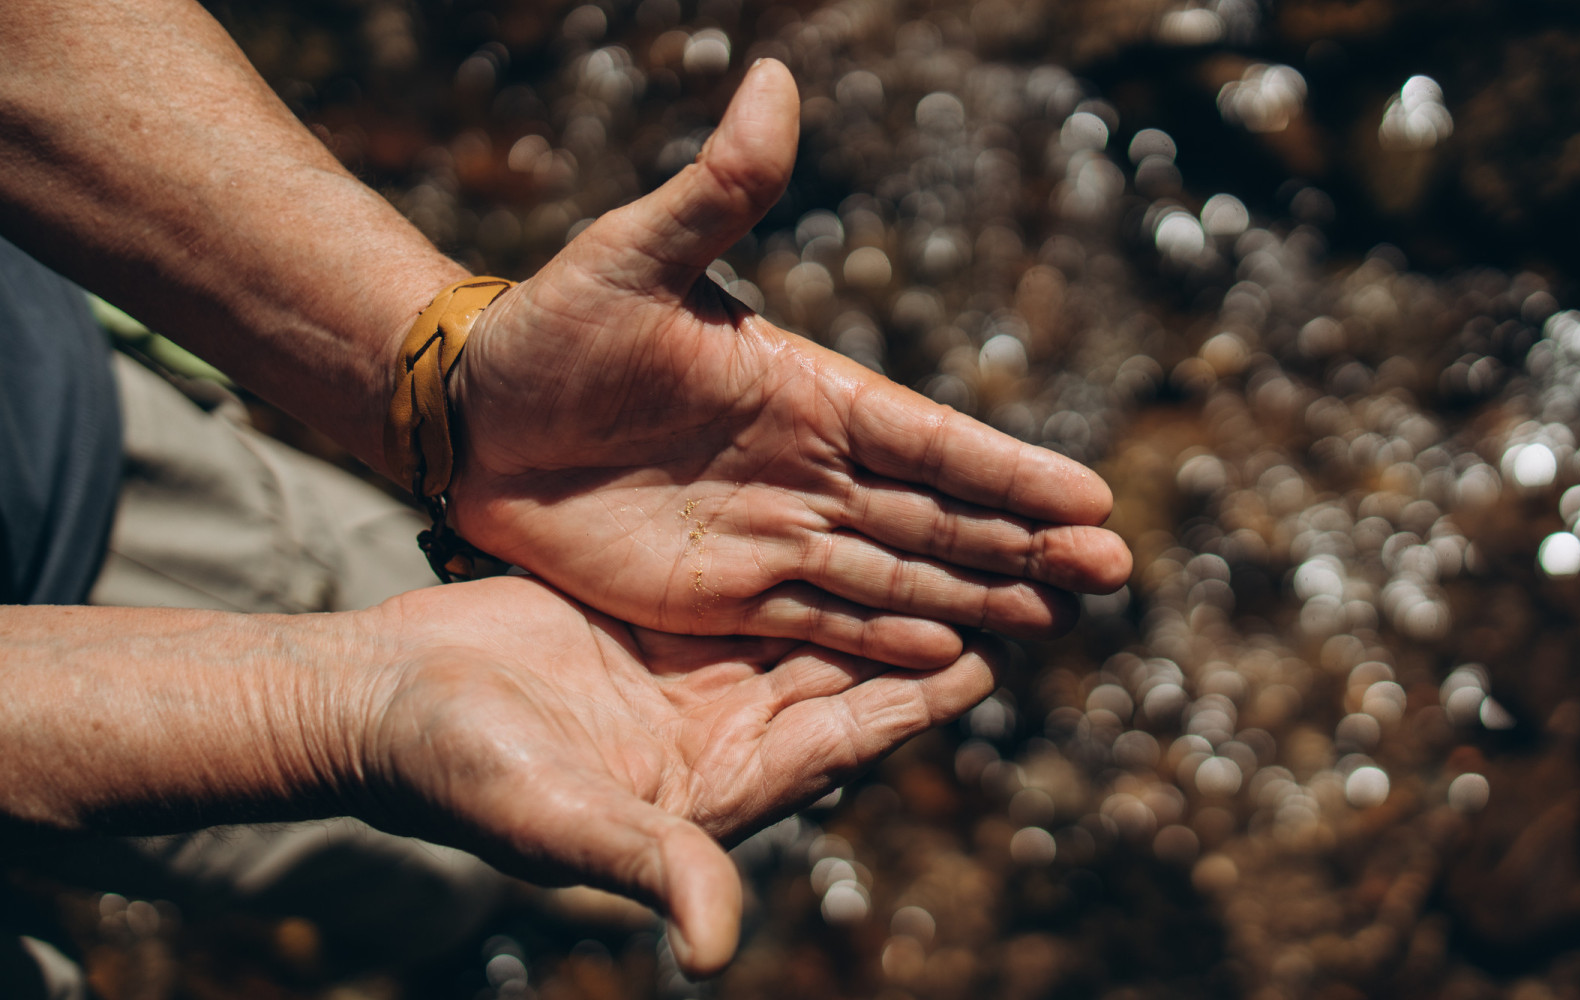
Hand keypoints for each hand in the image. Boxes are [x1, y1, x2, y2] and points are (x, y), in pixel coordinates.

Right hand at [350, 575, 999, 974]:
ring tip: (958, 539)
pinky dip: (805, 555)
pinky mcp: (662, 621)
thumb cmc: (457, 773)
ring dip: (881, 589)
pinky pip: (757, 583)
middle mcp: (722, 730)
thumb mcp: (558, 821)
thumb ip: (646, 867)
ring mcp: (694, 673)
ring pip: (813, 624)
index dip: (916, 701)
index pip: (843, 739)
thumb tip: (717, 950)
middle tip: (1011, 582)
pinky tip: (852, 511)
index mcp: (717, 787)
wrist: (378, 700)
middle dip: (926, 634)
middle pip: (849, 677)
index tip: (995, 657)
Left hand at [448, 60, 1130, 668]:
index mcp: (807, 393)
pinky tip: (955, 655)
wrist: (473, 414)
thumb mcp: (631, 257)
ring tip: (1059, 621)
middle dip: (1027, 546)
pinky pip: (825, 621)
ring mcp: (773, 534)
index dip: (1008, 473)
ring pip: (899, 574)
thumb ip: (715, 192)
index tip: (1091, 499)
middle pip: (939, 517)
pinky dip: (892, 640)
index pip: (930, 440)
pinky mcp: (725, 592)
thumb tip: (773, 80)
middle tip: (1115, 576)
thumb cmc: (554, 327)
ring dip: (981, 595)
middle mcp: (809, 469)